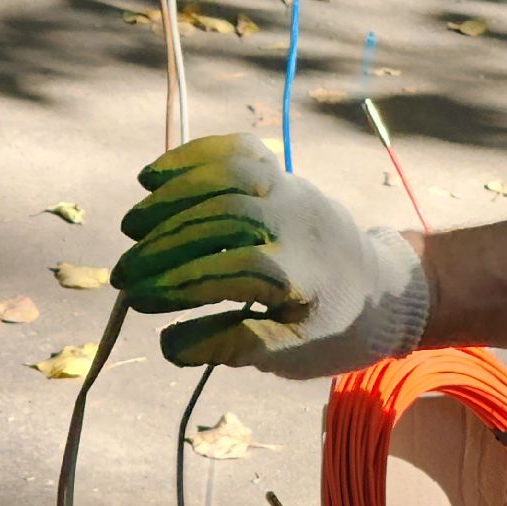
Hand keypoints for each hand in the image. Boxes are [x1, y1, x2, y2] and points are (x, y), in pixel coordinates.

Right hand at [110, 133, 430, 378]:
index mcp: (303, 271)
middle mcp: (298, 221)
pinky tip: (153, 176)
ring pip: (228, 176)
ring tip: (132, 226)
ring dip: (173, 197)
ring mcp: (292, 189)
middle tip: (123, 275)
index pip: (232, 270)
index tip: (139, 301)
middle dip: (165, 246)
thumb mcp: (293, 353)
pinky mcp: (284, 175)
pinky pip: (239, 152)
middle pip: (224, 219)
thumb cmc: (334, 328)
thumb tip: (169, 344)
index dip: (180, 284)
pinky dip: (194, 156)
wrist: (383, 285)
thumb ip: (236, 347)